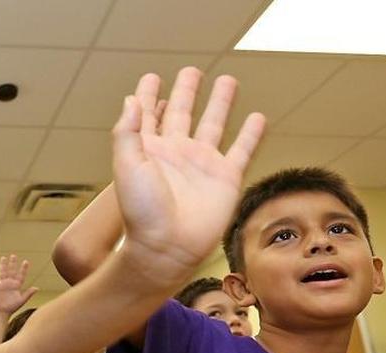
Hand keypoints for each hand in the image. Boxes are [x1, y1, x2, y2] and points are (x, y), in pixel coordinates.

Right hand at [0, 254, 38, 314]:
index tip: (26, 261)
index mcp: (16, 285)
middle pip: (11, 271)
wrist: (2, 312)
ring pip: (3, 272)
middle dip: (12, 263)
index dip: (23, 269)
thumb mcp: (22, 300)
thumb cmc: (12, 307)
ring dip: (3, 266)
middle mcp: (9, 283)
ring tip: (3, 258)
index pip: (21, 275)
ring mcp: (2, 284)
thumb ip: (28, 294)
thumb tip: (37, 288)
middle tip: (13, 255)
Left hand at [111, 67, 265, 281]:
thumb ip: (127, 132)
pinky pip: (242, 150)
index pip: (148, 113)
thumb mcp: (127, 166)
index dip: (148, 95)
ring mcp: (201, 165)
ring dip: (220, 103)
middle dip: (187, 91)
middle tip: (192, 71)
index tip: (151, 77)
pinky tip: (258, 117)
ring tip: (228, 80)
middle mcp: (176, 153)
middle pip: (183, 112)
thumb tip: (131, 99)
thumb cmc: (142, 212)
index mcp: (149, 149)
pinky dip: (251, 134)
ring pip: (214, 124)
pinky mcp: (226, 178)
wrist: (166, 248)